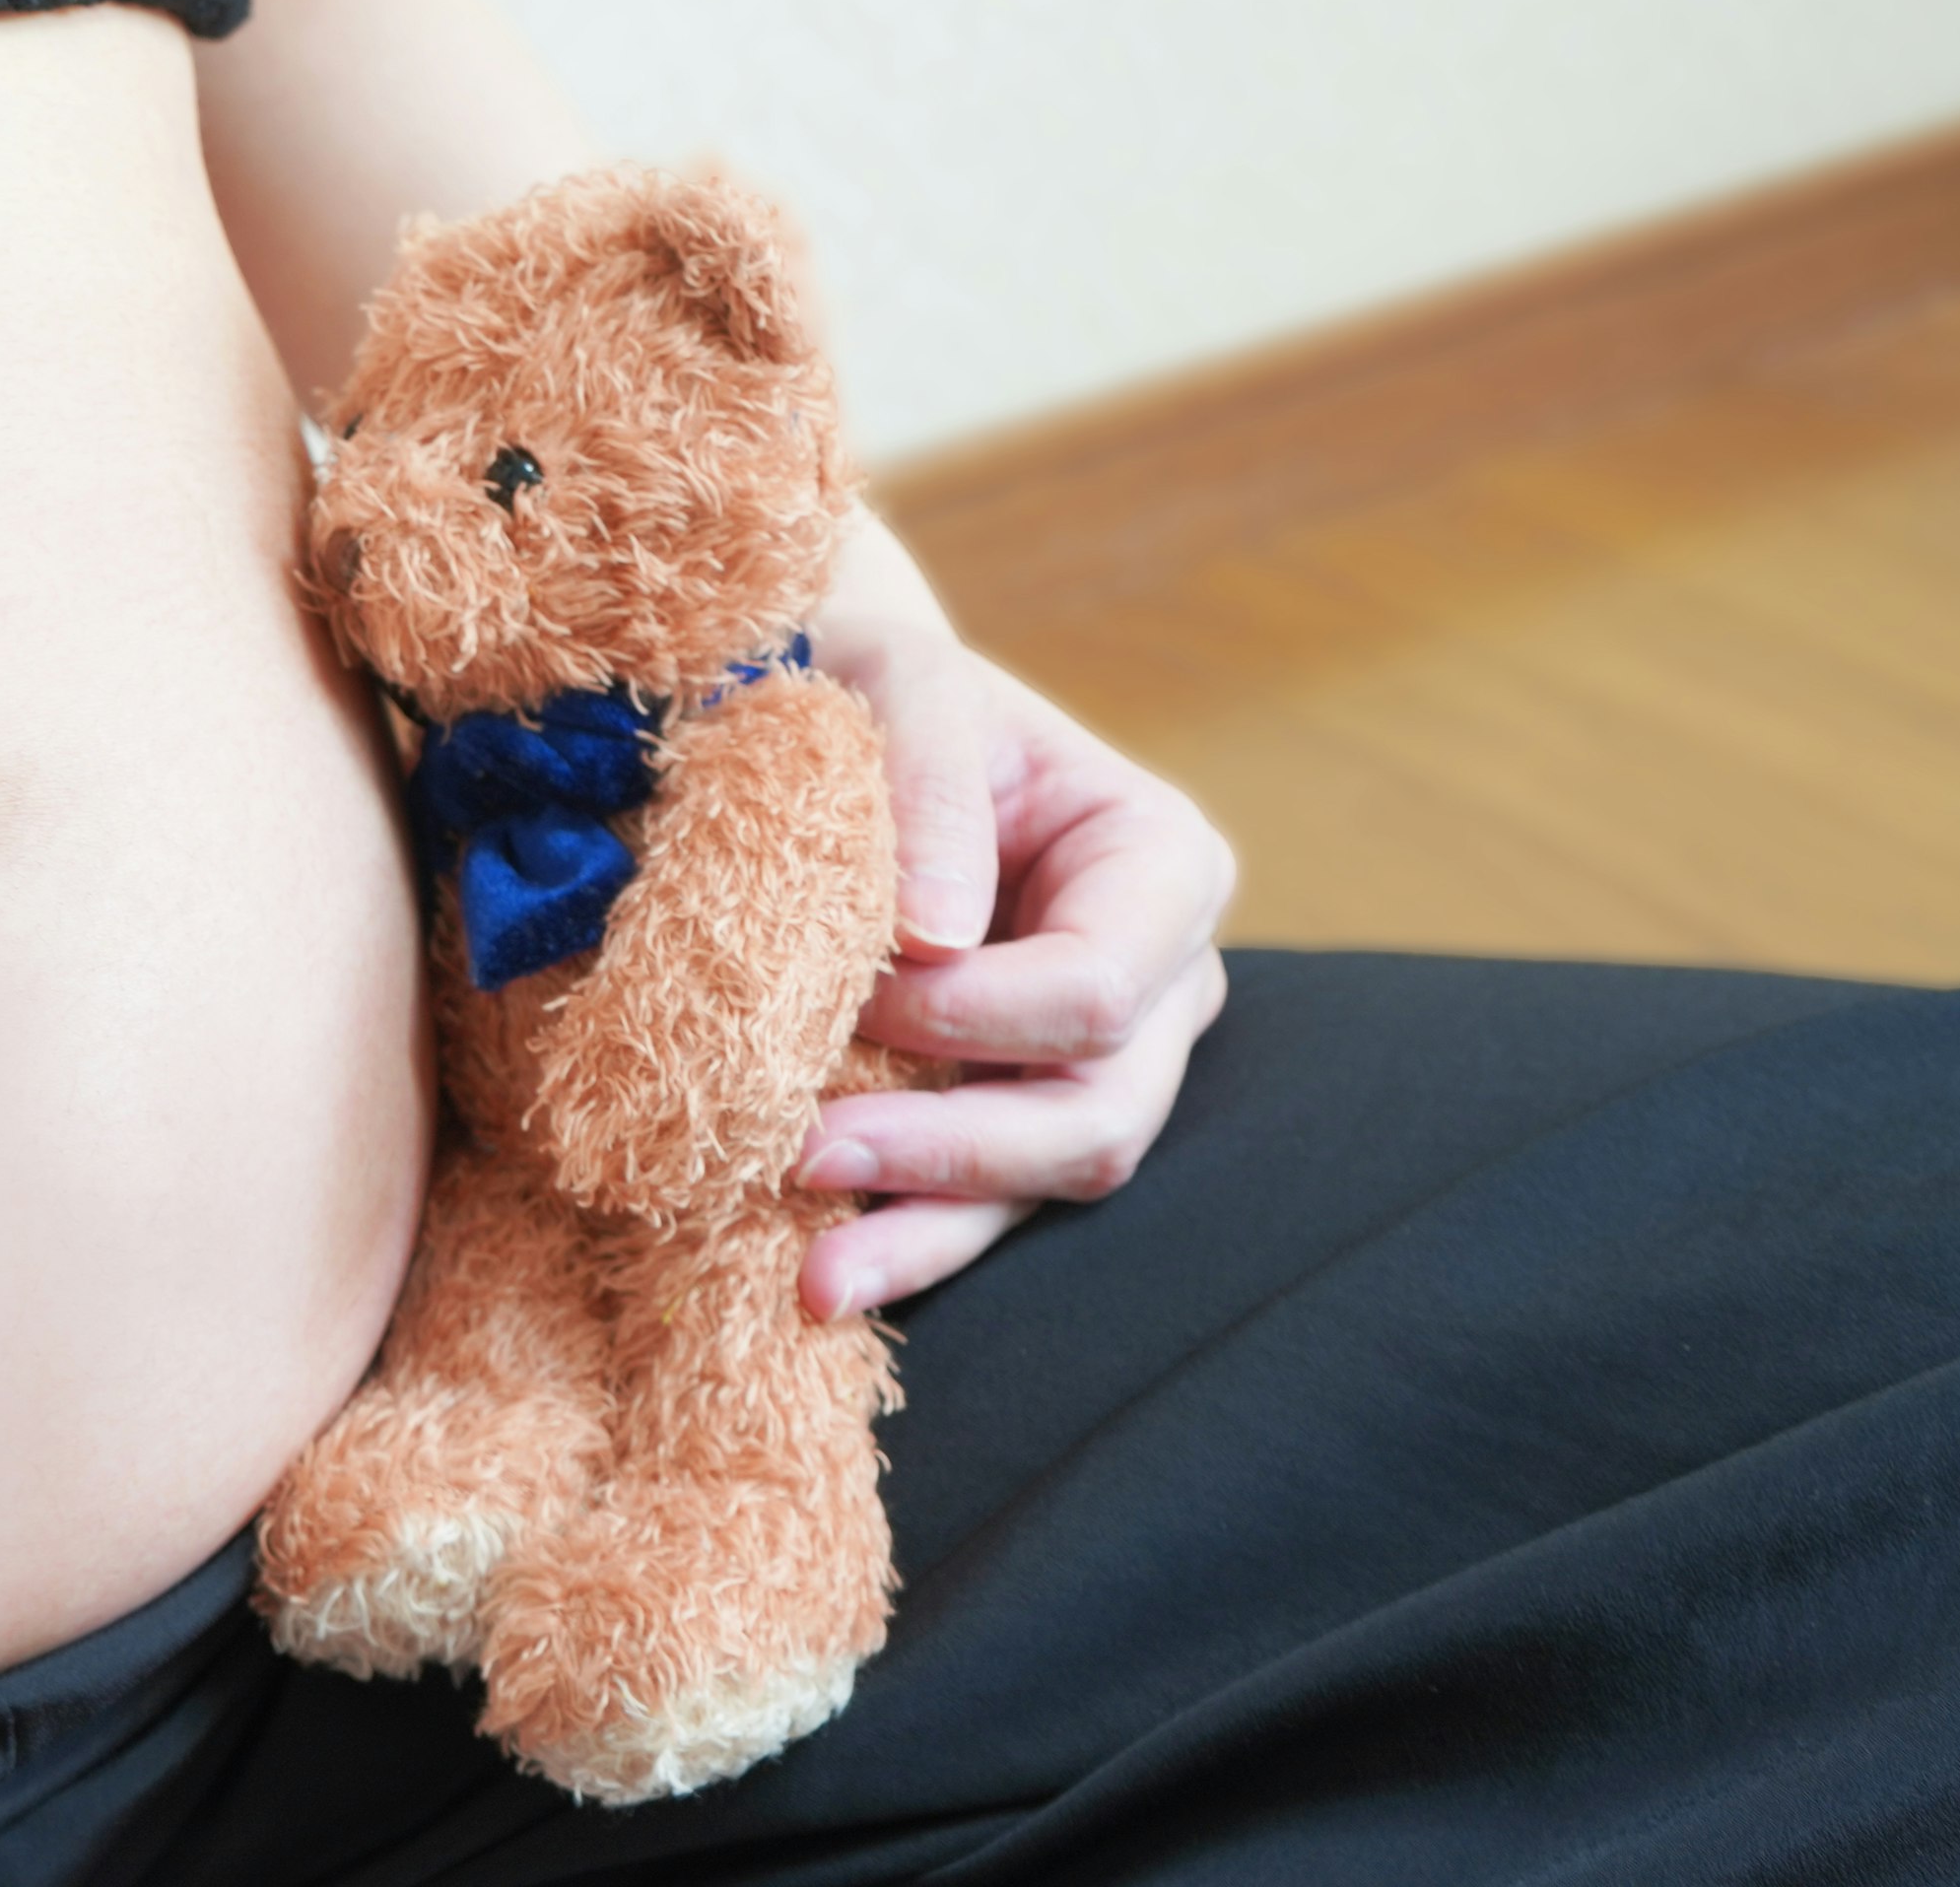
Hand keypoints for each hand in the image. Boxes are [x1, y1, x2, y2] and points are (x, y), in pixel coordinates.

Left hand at [792, 516, 1236, 1318]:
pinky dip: (902, 1241)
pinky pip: (977, 1204)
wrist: (820, 717)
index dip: (978, 1016)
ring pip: (1040, 1184)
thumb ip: (930, 778)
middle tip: (801, 1153)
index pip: (1098, 987)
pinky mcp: (1005, 1110)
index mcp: (1158, 862)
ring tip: (813, 1280)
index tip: (852, 993)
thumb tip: (938, 935)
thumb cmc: (868, 684)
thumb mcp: (896, 679)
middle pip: (1094, 1114)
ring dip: (925, 1232)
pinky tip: (818, 1281)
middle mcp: (1155, 979)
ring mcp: (1092, 1061)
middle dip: (952, 1149)